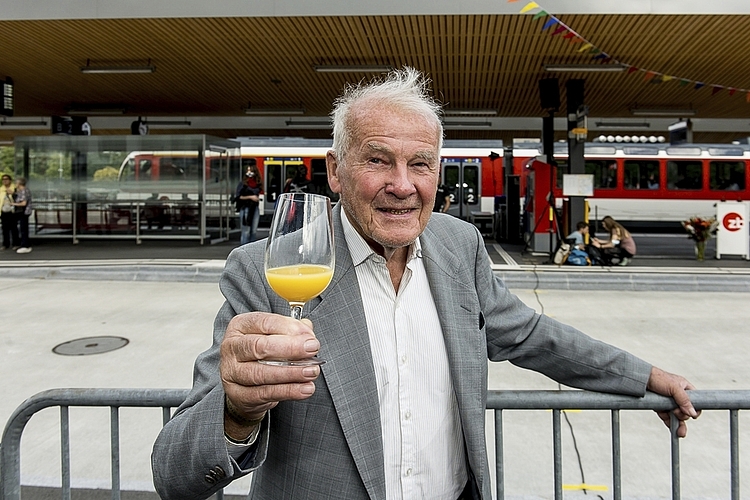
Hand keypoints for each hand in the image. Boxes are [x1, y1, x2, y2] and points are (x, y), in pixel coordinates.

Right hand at [220, 312, 321, 436]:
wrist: (244, 385)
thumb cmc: (261, 355)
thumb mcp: (274, 336)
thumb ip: (292, 331)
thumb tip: (307, 330)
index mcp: (240, 326)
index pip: (264, 322)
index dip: (289, 328)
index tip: (309, 336)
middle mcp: (231, 347)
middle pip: (259, 346)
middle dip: (290, 348)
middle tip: (312, 349)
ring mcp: (231, 372)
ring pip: (261, 373)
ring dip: (291, 372)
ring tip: (311, 371)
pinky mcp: (238, 394)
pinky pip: (265, 393)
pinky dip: (288, 391)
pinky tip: (304, 388)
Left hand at [646, 366, 699, 437]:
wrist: (640, 380)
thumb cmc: (657, 377)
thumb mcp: (674, 387)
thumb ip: (684, 400)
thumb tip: (692, 413)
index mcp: (685, 389)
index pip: (696, 401)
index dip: (695, 409)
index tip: (693, 416)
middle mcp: (678, 397)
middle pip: (686, 411)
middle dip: (682, 415)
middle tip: (676, 413)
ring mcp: (669, 403)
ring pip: (678, 417)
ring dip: (679, 425)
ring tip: (680, 432)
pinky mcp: (661, 408)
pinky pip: (668, 418)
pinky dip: (671, 424)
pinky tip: (674, 431)